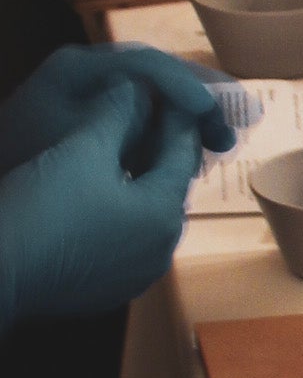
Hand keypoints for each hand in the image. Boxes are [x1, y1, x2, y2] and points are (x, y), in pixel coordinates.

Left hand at [0, 44, 235, 176]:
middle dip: (202, 100)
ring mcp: (92, 98)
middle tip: (241, 123)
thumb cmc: (22, 164)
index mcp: (78, 69)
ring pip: (157, 99)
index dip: (184, 83)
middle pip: (159, 77)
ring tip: (222, 142)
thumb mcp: (76, 143)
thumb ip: (128, 119)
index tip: (212, 109)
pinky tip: (192, 156)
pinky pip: (144, 121)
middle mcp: (88, 75)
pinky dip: (170, 135)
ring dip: (192, 119)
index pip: (146, 65)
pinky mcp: (95, 125)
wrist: (2, 218)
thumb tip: (187, 109)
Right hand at [0, 83, 205, 327]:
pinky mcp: (107, 290)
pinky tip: (99, 194)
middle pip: (169, 184)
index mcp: (165, 214)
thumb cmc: (44, 206)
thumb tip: (136, 87)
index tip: (166, 89)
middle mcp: (162, 250)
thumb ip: (118, 113)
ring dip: (140, 182)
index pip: (183, 151)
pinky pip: (125, 239)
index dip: (175, 115)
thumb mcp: (83, 148)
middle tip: (145, 114)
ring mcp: (135, 275)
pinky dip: (120, 213)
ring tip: (120, 150)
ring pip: (147, 214)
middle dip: (159, 148)